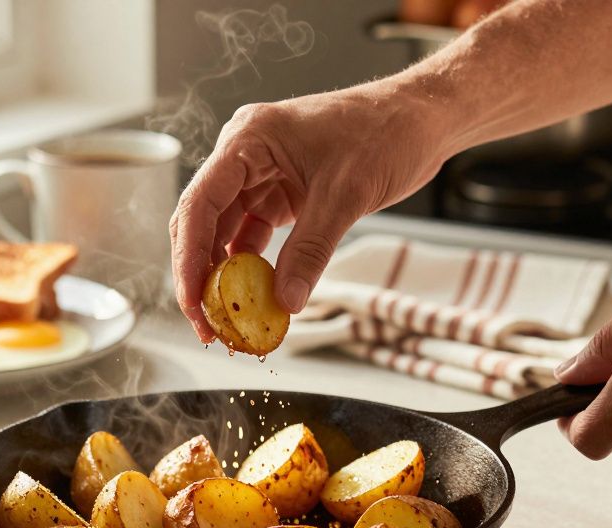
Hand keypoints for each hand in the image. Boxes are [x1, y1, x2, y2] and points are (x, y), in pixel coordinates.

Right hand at [169, 77, 454, 341]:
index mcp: (248, 139)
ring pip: (224, 233)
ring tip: (226, 318)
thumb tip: (285, 301)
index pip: (199, 203)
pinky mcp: (279, 192)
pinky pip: (253, 235)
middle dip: (199, 274)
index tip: (192, 301)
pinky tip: (255, 297)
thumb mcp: (346, 195)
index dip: (188, 257)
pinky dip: (252, 267)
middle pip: (202, 221)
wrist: (422, 119)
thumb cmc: (386, 132)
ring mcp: (260, 174)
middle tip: (206, 323)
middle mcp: (245, 154)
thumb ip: (311, 250)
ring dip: (223, 275)